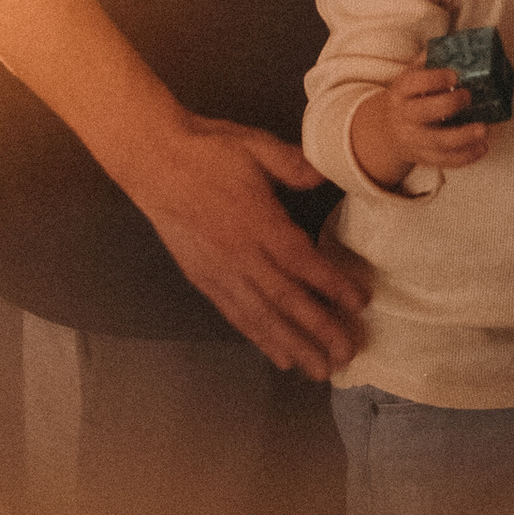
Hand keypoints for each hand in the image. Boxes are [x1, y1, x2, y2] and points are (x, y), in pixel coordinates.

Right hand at [138, 113, 371, 378]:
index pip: (301, 261)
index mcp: (257, 221)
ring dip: (293, 345)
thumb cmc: (208, 150)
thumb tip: (326, 174)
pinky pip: (236, 316)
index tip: (360, 304)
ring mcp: (220, 272)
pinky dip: (260, 339)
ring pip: (261, 317)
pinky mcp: (203, 280)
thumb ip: (292, 163)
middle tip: (348, 354)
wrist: (153, 162)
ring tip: (320, 370)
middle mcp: (240, 255)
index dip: (332, 285)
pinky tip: (280, 357)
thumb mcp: (255, 144)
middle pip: (285, 299)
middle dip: (319, 329)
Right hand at [348, 63, 493, 192]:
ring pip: (437, 142)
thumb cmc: (409, 98)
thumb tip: (456, 45)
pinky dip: (466, 157)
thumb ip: (429, 63)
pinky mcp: (425, 158)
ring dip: (462, 137)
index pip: (412, 84)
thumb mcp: (411, 78)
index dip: (433, 79)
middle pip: (423, 113)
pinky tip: (482, 147)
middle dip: (448, 105)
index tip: (454, 75)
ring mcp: (413, 140)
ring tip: (483, 129)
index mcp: (400, 92)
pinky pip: (445, 161)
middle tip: (468, 96)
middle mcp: (404, 117)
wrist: (388, 132)